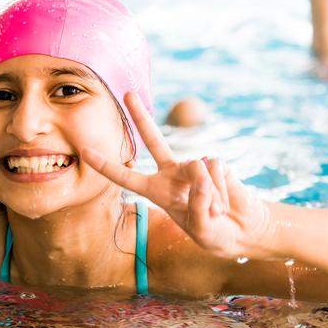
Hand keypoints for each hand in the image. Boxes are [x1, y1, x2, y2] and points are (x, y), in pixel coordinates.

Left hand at [81, 91, 271, 259]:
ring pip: (196, 170)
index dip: (106, 166)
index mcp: (157, 191)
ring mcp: (194, 166)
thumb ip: (198, 207)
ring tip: (217, 213)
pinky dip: (220, 192)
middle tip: (127, 93)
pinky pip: (214, 171)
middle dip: (140, 116)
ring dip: (209, 197)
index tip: (85, 151)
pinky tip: (226, 204)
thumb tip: (201, 174)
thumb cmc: (216, 234)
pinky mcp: (215, 163)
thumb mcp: (202, 229)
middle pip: (153, 140)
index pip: (127, 177)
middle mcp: (172, 173)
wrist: (242, 229)